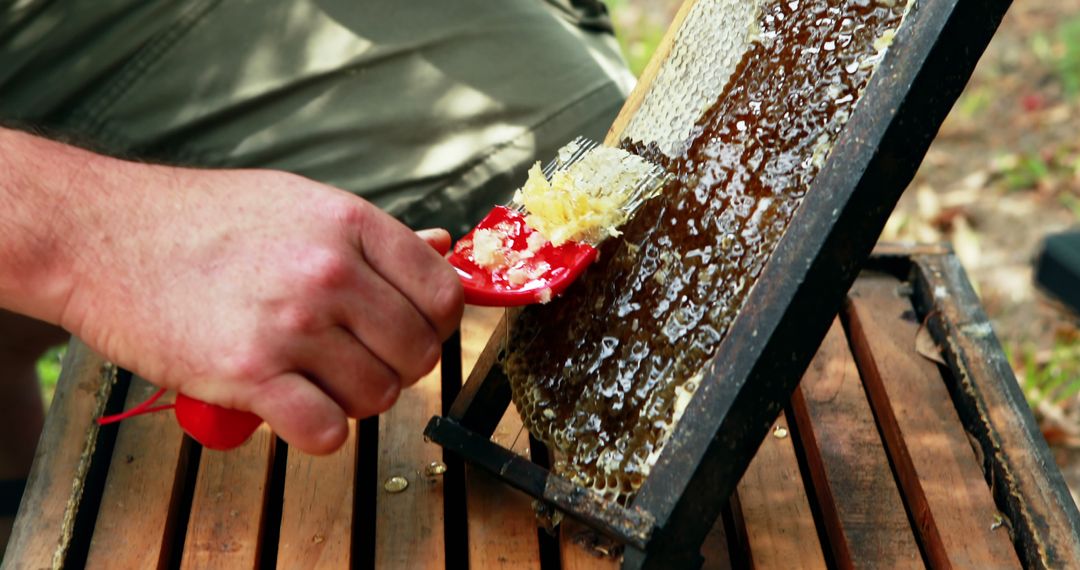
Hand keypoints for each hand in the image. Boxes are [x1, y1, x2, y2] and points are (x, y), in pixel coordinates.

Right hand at [60, 166, 463, 453]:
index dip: (433, 324)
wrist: (101, 234)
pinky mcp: (248, 374)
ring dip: (353, 399)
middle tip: (352, 358)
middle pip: (417, 353)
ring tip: (314, 377)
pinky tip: (294, 406)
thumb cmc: (201, 221)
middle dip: (394, 366)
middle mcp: (329, 272)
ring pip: (377, 396)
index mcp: (349, 224)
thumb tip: (445, 247)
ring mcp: (291, 324)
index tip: (408, 330)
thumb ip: (375, 237)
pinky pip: (327, 431)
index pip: (443, 295)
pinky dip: (317, 430)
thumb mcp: (298, 205)